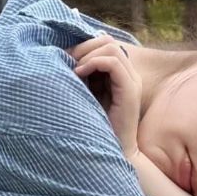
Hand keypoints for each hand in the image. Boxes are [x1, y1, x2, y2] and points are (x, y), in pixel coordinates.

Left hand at [67, 36, 142, 160]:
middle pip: (108, 42)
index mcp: (121, 75)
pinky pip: (112, 63)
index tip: (64, 58)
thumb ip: (83, 77)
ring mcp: (132, 81)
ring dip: (87, 54)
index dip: (83, 46)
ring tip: (72, 71)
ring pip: (111, 48)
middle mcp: (129, 75)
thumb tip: (66, 55)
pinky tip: (78, 75)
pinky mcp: (130, 90)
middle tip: (65, 61)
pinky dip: (93, 63)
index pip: (105, 44)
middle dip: (83, 47)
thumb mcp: (87, 96)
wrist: (113, 153)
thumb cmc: (96, 128)